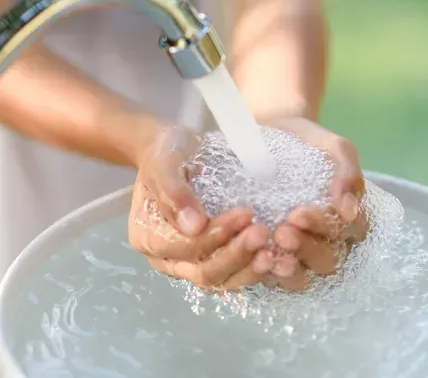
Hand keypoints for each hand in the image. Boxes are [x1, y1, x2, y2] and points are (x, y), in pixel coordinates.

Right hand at [128, 124, 271, 289]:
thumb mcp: (163, 162)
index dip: (214, 235)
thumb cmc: (167, 152)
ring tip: (274, 252)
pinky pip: (234, 274)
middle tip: (263, 232)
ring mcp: (191, 263)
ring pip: (221, 280)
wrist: (178, 149)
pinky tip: (277, 258)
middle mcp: (168, 258)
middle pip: (203, 272)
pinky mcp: (214, 259)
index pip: (183, 247)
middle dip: (236, 254)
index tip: (245, 213)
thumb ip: (173, 192)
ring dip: (248, 268)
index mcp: (148, 236)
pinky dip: (254, 269)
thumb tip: (193, 226)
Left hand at [265, 117, 367, 289]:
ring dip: (289, 268)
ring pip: (305, 276)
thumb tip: (348, 209)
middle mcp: (328, 240)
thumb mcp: (332, 146)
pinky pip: (276, 276)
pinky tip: (255, 261)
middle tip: (282, 231)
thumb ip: (347, 170)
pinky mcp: (275, 257)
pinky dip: (267, 274)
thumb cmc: (306, 141)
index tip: (299, 213)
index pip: (346, 232)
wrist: (269, 134)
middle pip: (328, 260)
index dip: (325, 228)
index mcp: (347, 217)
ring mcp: (301, 252)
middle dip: (305, 248)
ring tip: (268, 253)